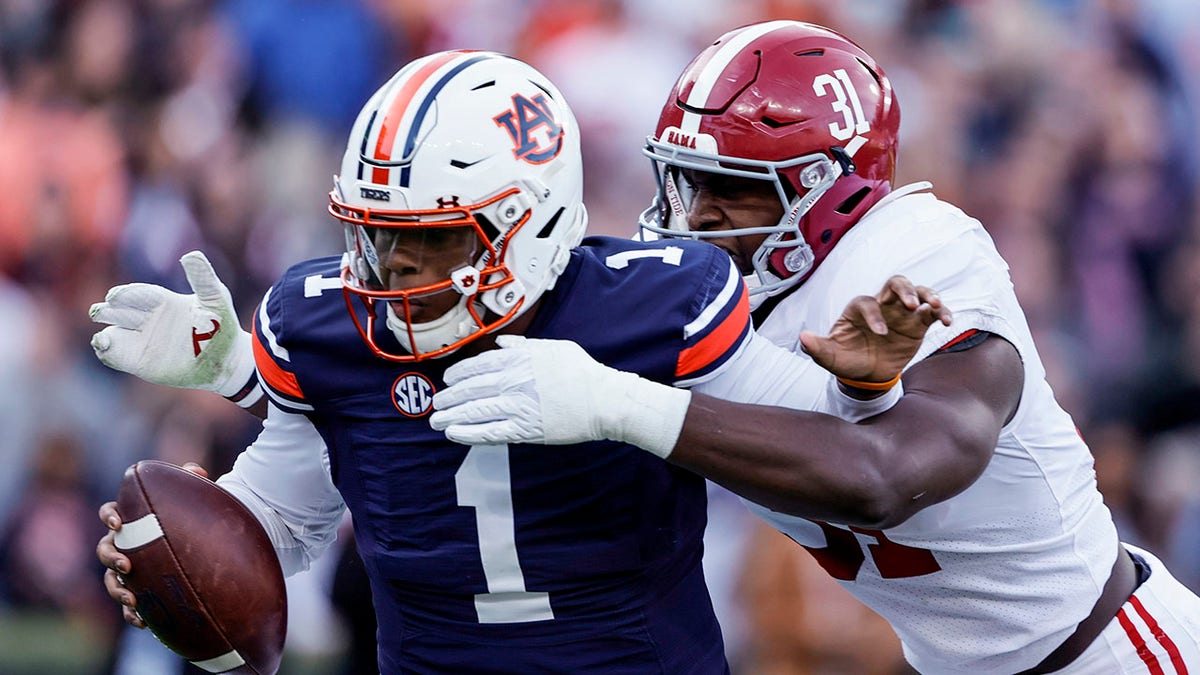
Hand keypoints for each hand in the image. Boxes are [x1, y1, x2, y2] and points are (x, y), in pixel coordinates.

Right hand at [89, 251, 254, 397]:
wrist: (227, 359)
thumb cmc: (222, 325)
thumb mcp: (214, 298)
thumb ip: (202, 277)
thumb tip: (191, 255)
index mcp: (163, 301)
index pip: (138, 294)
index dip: (127, 294)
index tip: (115, 296)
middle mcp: (148, 319)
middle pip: (120, 311)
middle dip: (108, 310)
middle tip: (101, 310)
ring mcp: (142, 340)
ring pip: (114, 333)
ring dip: (105, 333)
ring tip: (102, 337)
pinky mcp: (139, 361)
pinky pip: (115, 355)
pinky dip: (106, 351)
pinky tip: (102, 346)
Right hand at [97, 463, 208, 628]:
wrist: (202, 543)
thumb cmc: (192, 515)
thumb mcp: (194, 497)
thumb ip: (192, 481)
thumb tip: (196, 471)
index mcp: (131, 518)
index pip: (109, 512)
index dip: (109, 516)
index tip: (118, 523)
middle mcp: (124, 544)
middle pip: (104, 549)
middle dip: (111, 557)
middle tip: (126, 564)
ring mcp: (128, 569)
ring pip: (110, 580)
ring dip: (117, 589)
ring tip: (132, 598)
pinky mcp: (138, 589)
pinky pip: (128, 604)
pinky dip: (132, 613)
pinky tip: (144, 621)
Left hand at [431, 335, 688, 455]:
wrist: (602, 400)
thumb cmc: (582, 372)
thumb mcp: (553, 347)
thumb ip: (523, 346)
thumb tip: (500, 344)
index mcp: (518, 359)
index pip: (477, 365)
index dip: (458, 374)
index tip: (448, 380)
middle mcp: (511, 381)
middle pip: (469, 389)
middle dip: (448, 397)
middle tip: (436, 403)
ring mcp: (515, 407)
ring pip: (473, 411)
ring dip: (451, 416)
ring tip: (436, 421)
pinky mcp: (523, 430)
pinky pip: (488, 432)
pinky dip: (468, 433)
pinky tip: (453, 434)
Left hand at [800, 275, 951, 383]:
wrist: (867, 375)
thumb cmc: (846, 360)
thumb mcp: (830, 357)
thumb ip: (817, 348)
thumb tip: (802, 338)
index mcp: (859, 309)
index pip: (867, 303)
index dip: (874, 314)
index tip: (880, 333)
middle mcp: (882, 305)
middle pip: (895, 283)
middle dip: (904, 289)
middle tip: (910, 303)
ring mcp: (902, 313)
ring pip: (917, 292)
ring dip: (927, 295)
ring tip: (934, 306)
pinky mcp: (918, 324)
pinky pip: (932, 312)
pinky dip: (941, 312)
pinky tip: (947, 321)